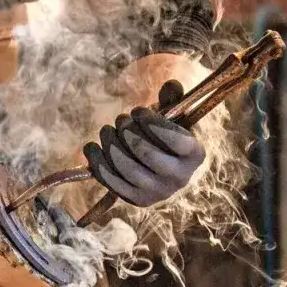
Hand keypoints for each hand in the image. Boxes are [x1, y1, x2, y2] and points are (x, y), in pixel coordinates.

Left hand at [82, 80, 204, 206]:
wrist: (161, 170)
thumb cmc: (166, 136)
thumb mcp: (173, 116)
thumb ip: (172, 100)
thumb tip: (171, 85)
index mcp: (195, 154)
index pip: (176, 139)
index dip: (152, 122)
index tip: (136, 111)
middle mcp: (180, 178)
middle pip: (147, 153)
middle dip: (127, 131)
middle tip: (120, 120)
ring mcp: (158, 193)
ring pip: (127, 168)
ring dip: (111, 144)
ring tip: (106, 131)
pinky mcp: (137, 200)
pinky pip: (113, 182)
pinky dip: (98, 163)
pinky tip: (92, 147)